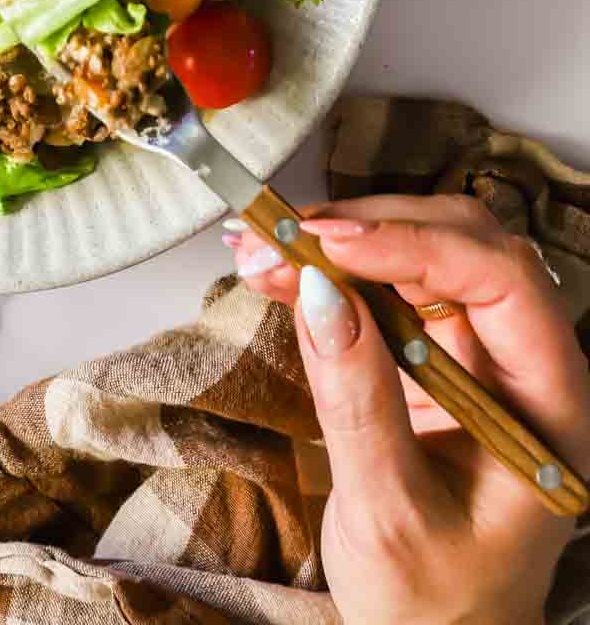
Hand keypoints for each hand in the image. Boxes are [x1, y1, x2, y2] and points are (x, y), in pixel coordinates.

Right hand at [228, 195, 589, 624]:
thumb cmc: (433, 603)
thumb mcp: (387, 514)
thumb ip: (358, 401)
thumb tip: (319, 291)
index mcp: (551, 404)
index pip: (502, 282)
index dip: (417, 245)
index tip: (330, 244)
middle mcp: (528, 363)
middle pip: (465, 245)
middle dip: (370, 230)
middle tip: (283, 238)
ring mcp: (484, 354)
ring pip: (424, 251)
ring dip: (343, 242)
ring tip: (265, 251)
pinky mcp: (440, 354)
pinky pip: (392, 285)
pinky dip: (336, 270)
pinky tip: (282, 270)